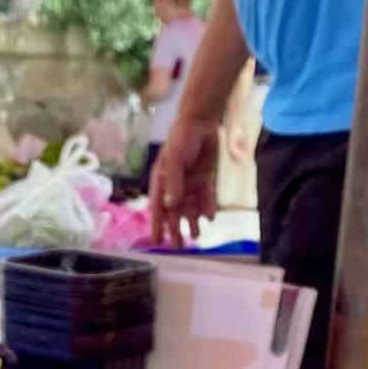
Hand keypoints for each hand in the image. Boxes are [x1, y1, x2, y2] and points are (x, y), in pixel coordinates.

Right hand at [150, 115, 219, 247]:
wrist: (201, 122)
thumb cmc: (181, 139)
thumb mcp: (175, 160)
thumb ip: (173, 183)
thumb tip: (172, 206)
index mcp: (162, 181)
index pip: (158, 208)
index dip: (157, 225)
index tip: (157, 241)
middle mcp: (175, 185)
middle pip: (174, 212)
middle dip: (176, 229)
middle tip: (179, 246)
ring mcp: (190, 183)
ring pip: (190, 208)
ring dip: (192, 221)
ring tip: (196, 236)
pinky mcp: (205, 180)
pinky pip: (206, 198)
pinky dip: (207, 208)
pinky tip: (210, 217)